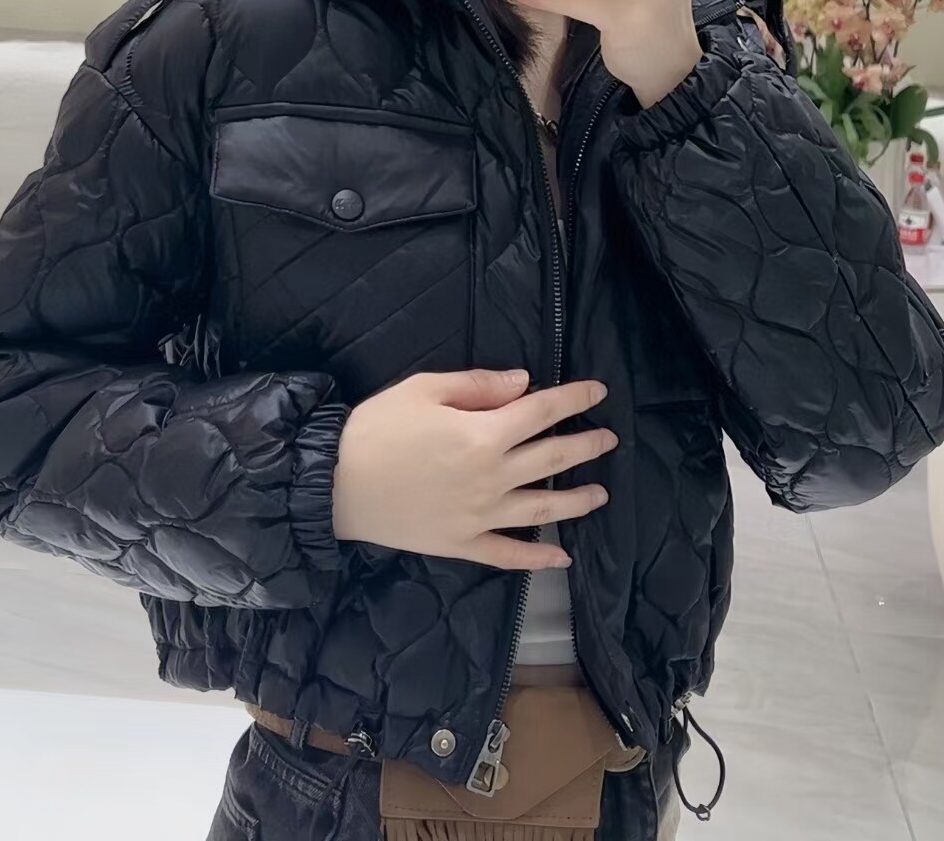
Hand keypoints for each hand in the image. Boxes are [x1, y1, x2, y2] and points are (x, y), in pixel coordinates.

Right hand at [332, 369, 615, 569]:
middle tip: (609, 439)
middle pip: (552, 458)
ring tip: (601, 494)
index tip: (598, 392)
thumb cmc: (377, 428)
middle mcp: (492, 477)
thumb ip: (479, 386)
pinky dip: (538, 558)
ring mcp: (480, 516)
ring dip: (577, 501)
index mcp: (484, 434)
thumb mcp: (424, 389)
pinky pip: (508, 555)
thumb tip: (524, 384)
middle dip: (586, 446)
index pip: (543, 411)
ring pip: (542, 509)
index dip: (574, 399)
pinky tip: (562, 557)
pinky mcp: (462, 545)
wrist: (334, 484)